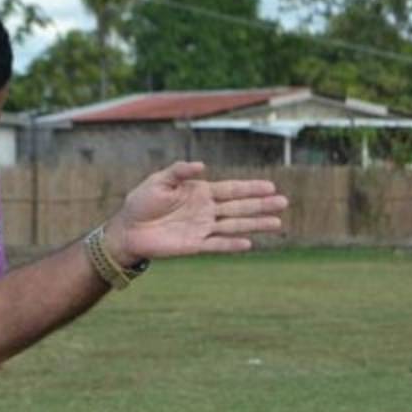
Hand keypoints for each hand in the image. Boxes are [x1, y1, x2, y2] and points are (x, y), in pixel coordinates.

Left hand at [103, 162, 286, 264]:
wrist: (128, 229)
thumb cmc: (142, 201)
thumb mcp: (160, 180)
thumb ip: (180, 172)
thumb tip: (202, 166)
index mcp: (201, 192)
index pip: (232, 189)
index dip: (251, 188)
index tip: (271, 186)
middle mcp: (206, 210)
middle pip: (239, 207)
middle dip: (261, 205)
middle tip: (284, 203)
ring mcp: (202, 228)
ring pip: (234, 226)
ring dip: (255, 225)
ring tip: (277, 223)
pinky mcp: (194, 245)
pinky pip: (217, 244)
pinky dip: (232, 244)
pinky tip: (249, 243)